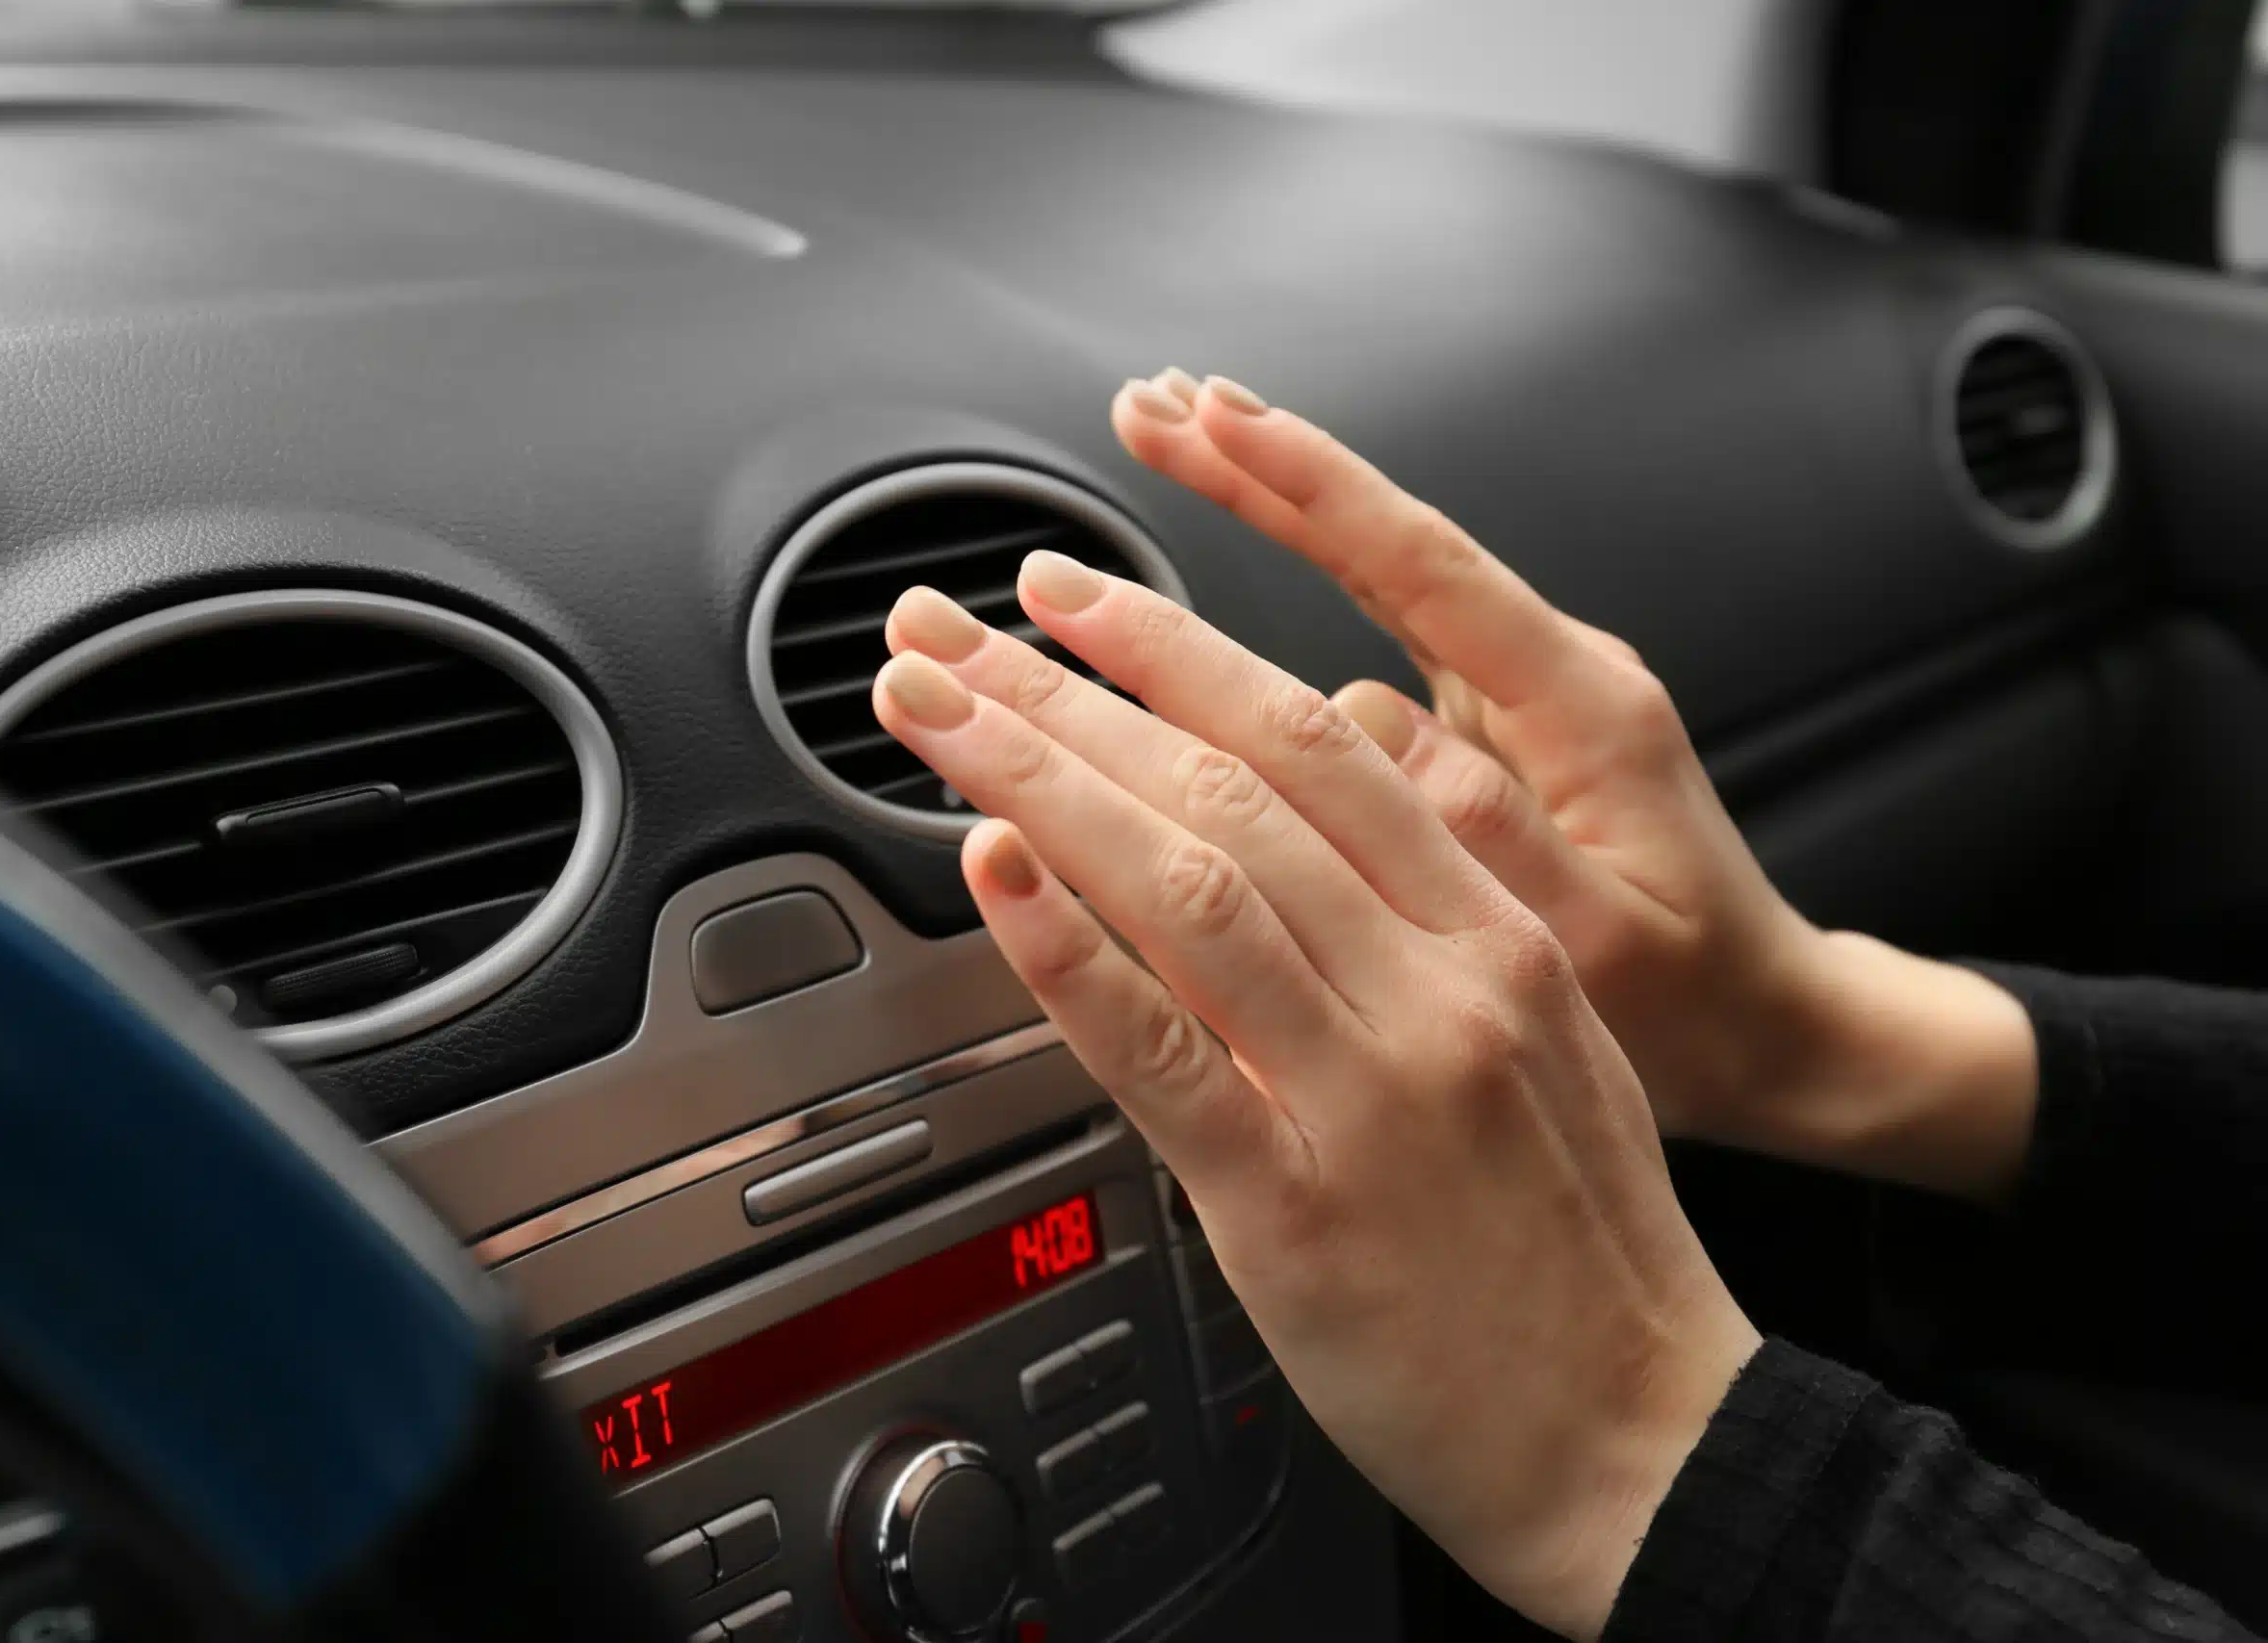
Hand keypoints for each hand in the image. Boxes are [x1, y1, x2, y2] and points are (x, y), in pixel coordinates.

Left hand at [875, 559, 1758, 1637]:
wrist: (1649, 1445)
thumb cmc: (1586, 1260)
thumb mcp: (1546, 1050)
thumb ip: (1430, 941)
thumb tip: (1296, 859)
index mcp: (1498, 935)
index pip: (1319, 741)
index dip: (1178, 651)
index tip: (1077, 603)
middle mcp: (1438, 986)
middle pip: (1233, 782)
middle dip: (1072, 686)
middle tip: (956, 628)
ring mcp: (1371, 1090)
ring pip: (1188, 881)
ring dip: (1038, 777)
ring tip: (934, 714)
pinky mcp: (1299, 1207)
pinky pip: (1164, 1053)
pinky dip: (1067, 949)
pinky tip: (991, 875)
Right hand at [1109, 370, 2038, 1202]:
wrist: (1763, 1022)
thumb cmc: (1693, 1000)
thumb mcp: (1602, 943)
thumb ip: (1495, 835)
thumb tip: (1367, 728)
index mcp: (1580, 708)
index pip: (1427, 567)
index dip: (1316, 490)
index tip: (1221, 424)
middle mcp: (1550, 673)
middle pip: (1387, 538)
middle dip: (1268, 462)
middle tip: (1154, 405)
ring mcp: (1518, 693)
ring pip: (1375, 571)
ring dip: (1272, 501)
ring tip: (1167, 436)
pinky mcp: (1492, 725)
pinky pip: (1378, 625)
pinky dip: (1302, 568)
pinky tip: (1239, 540)